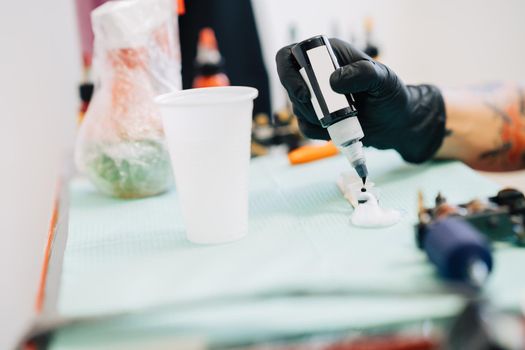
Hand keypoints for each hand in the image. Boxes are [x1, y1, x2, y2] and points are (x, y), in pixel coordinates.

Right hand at [276, 38, 445, 162]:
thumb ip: (363, 74)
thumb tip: (333, 81)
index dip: (287, 73)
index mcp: (327, 54)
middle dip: (305, 104)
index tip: (303, 94)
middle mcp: (315, 74)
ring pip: (296, 109)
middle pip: (289, 86)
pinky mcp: (316, 118)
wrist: (395, 123)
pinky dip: (317, 132)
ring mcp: (314, 97)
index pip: (289, 56)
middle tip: (327, 114)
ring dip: (315, 119)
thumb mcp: (383, 80)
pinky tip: (336, 130)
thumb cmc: (391, 95)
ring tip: (342, 119)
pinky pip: (304, 127)